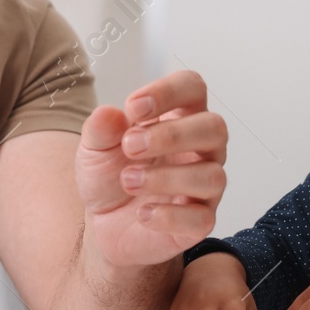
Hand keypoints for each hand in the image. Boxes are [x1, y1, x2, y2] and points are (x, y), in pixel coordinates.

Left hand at [74, 69, 227, 267]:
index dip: (168, 91)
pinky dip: (169, 216)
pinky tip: (142, 213)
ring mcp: (204, 186)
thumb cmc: (110, 175)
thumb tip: (108, 114)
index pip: (192, 87)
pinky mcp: (199, 222)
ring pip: (211, 176)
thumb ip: (100, 130)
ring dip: (165, 178)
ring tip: (128, 180)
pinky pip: (201, 219)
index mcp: (180, 117)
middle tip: (130, 146)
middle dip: (172, 135)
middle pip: (214, 128)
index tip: (133, 108)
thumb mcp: (95, 149)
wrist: (103, 222)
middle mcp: (201, 148)